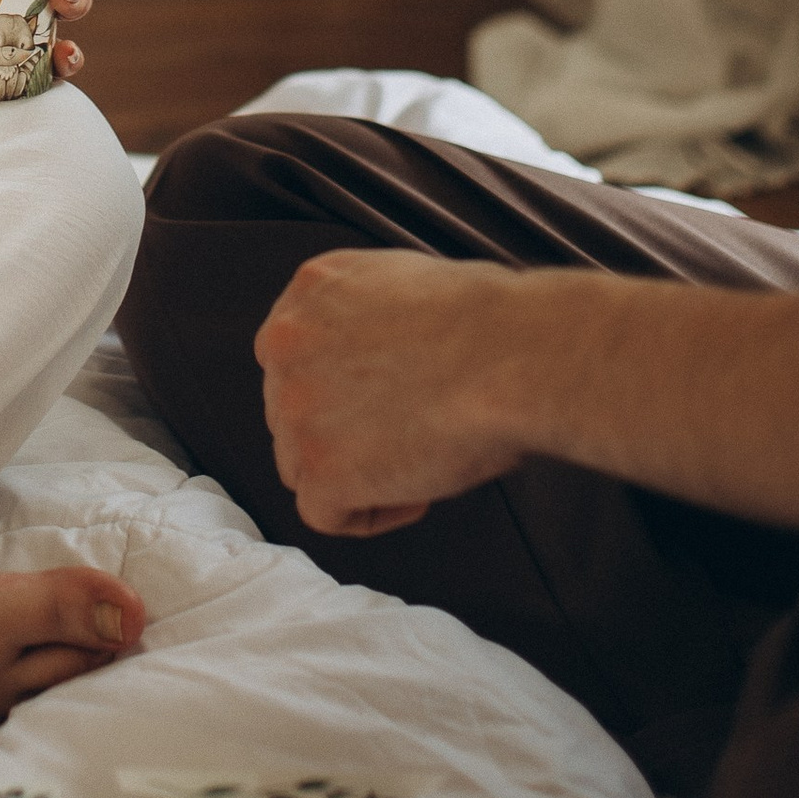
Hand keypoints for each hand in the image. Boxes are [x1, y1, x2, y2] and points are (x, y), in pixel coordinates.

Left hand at [257, 251, 536, 534]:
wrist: (509, 354)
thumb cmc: (487, 322)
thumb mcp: (406, 283)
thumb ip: (364, 318)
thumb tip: (373, 360)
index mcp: (312, 290)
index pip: (290, 353)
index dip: (331, 386)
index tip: (370, 400)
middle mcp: (289, 345)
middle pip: (291, 410)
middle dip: (339, 430)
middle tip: (400, 434)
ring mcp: (297, 410)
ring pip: (299, 463)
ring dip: (351, 472)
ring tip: (415, 462)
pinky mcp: (321, 470)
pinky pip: (324, 513)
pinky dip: (370, 514)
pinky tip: (416, 493)